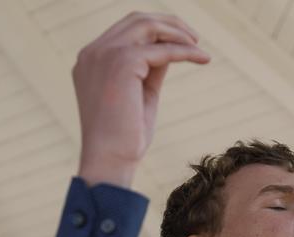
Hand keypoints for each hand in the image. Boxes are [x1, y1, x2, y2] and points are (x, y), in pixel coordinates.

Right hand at [73, 12, 209, 187]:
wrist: (110, 160)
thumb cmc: (124, 137)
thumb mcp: (139, 94)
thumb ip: (150, 68)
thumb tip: (172, 48)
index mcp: (91, 59)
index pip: (125, 29)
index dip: (155, 28)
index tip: (180, 39)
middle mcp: (93, 52)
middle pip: (136, 19)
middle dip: (168, 23)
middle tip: (194, 37)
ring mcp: (105, 54)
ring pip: (148, 25)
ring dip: (177, 32)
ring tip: (198, 44)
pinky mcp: (123, 62)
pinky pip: (162, 50)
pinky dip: (185, 52)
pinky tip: (202, 58)